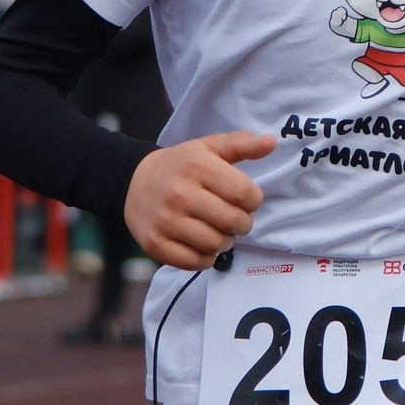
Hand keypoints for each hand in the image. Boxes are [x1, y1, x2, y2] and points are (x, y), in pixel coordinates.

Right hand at [125, 130, 275, 269]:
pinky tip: (203, 243)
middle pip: (232, 221)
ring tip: (219, 230)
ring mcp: (165, 221)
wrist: (133, 182)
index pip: (243, 193)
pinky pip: (195, 262)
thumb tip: (272, 142)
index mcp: (196, 165)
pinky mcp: (155, 244)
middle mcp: (179, 193)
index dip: (253, 201)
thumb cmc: (180, 166)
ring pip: (216, 245)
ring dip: (225, 241)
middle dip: (242, 223)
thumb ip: (241, 145)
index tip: (246, 199)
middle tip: (235, 218)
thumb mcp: (208, 147)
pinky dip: (206, 258)